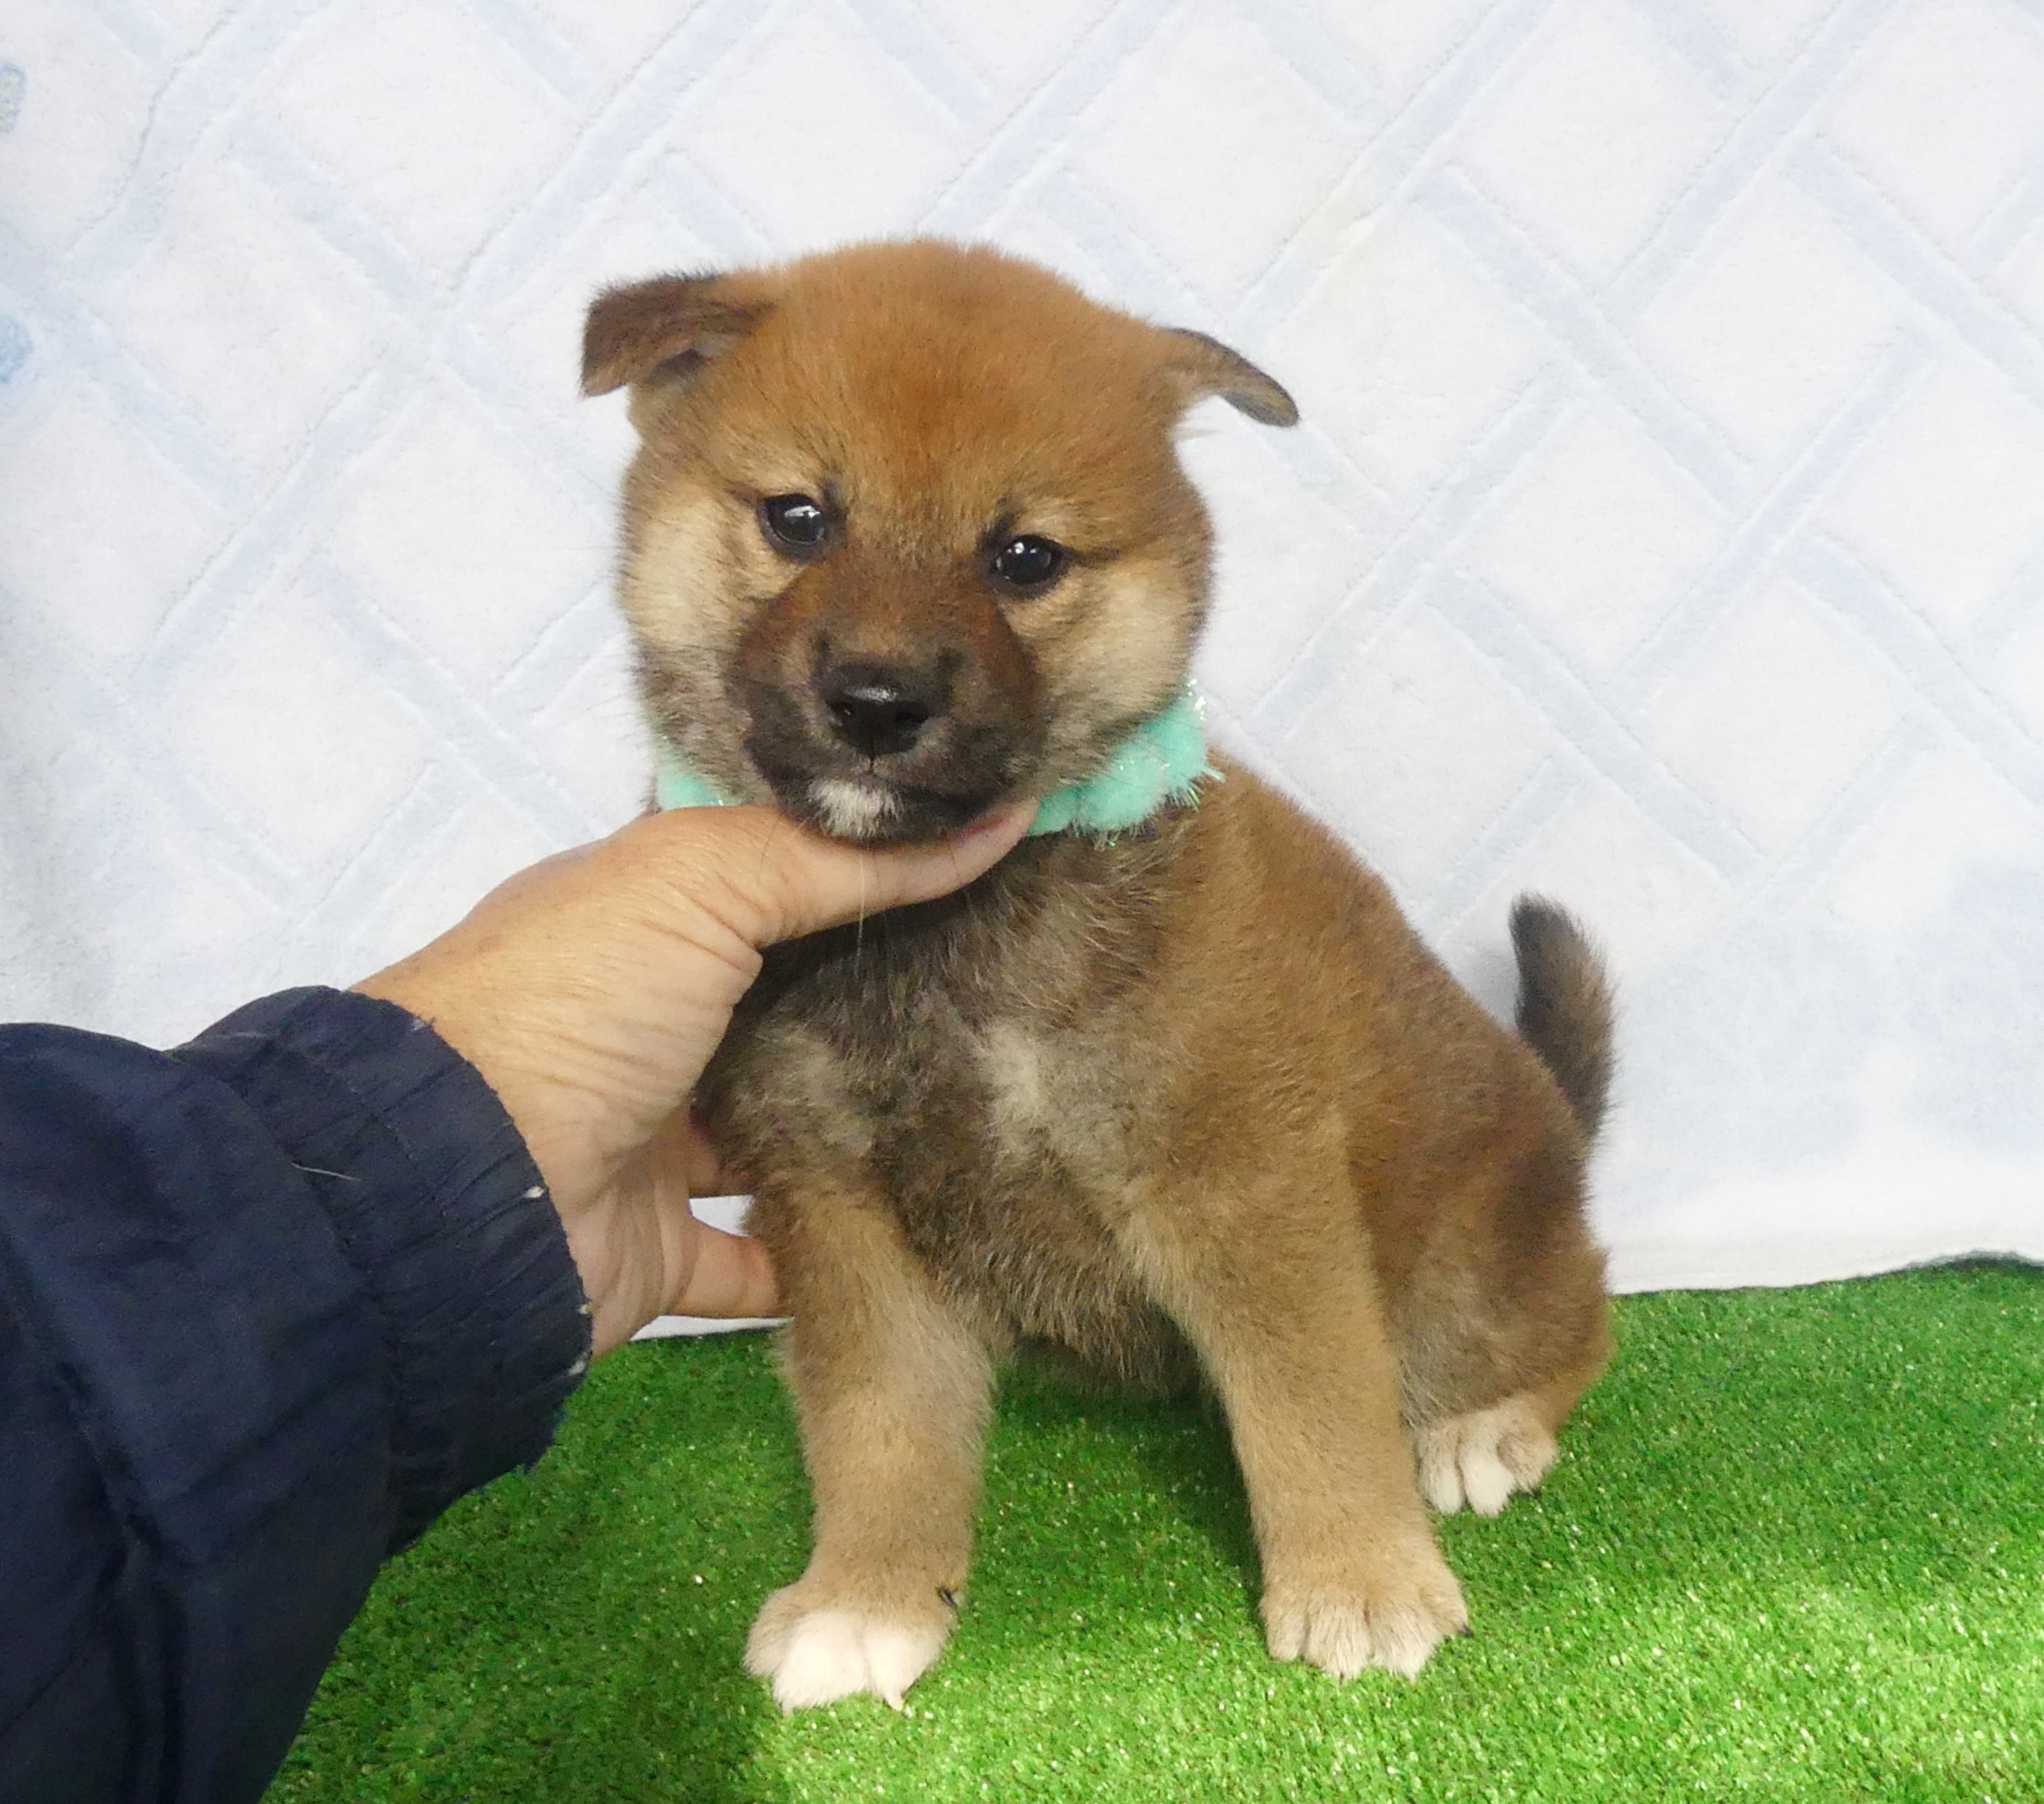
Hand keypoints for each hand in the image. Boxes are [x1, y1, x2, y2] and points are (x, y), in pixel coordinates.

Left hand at [354, 804, 1030, 1355]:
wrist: (466, 1193)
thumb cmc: (578, 1002)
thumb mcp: (702, 880)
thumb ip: (840, 858)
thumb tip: (996, 821)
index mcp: (632, 921)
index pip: (758, 875)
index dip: (855, 861)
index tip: (970, 855)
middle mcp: (638, 1025)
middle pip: (778, 1004)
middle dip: (873, 998)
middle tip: (1005, 985)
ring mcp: (646, 1145)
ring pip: (774, 1133)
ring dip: (854, 1127)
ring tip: (982, 1104)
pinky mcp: (659, 1254)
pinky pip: (761, 1260)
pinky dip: (819, 1254)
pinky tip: (918, 1230)